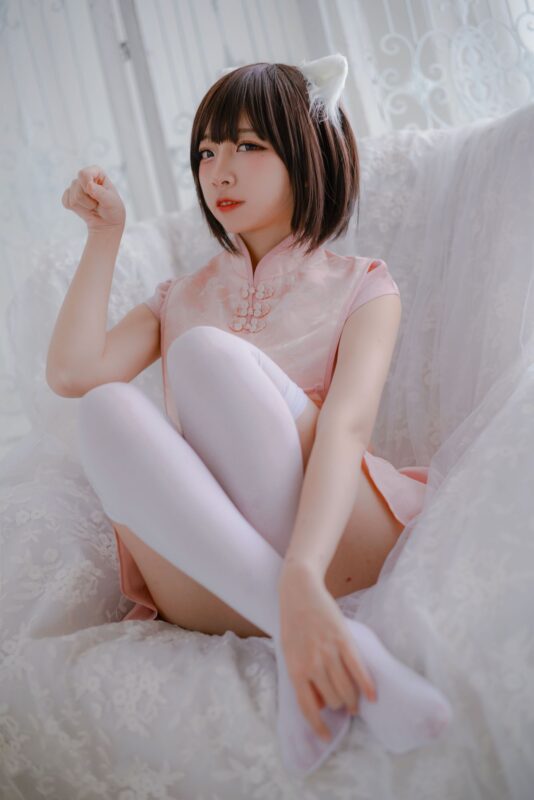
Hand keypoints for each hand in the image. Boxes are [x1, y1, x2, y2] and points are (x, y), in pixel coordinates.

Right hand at [61, 165, 125, 231]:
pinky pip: (66, 202)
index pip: (83, 174)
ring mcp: (75, 186)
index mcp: (96, 172)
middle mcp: (84, 177)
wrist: (108, 223)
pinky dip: (77, 209)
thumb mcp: (111, 201)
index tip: (96, 194)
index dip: (87, 185)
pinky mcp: (69, 196)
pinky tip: (86, 209)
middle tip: (98, 203)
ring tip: (93, 206)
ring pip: (72, 197)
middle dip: (88, 199)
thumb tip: (89, 185)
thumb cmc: (112, 209)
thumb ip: (101, 193)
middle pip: (76, 186)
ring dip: (85, 206)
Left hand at [278, 561, 376, 740]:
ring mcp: (329, 653)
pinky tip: (373, 695)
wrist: (299, 592)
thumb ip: (301, 677)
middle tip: (343, 706)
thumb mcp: (289, 653)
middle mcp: (312, 665)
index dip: (318, 726)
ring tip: (355, 704)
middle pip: (332, 700)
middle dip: (339, 707)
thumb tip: (317, 703)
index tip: (325, 737)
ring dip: (353, 701)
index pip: (308, 708)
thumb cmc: (293, 624)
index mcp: (295, 670)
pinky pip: (358, 669)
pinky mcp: (344, 641)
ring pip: (346, 689)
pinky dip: (367, 685)